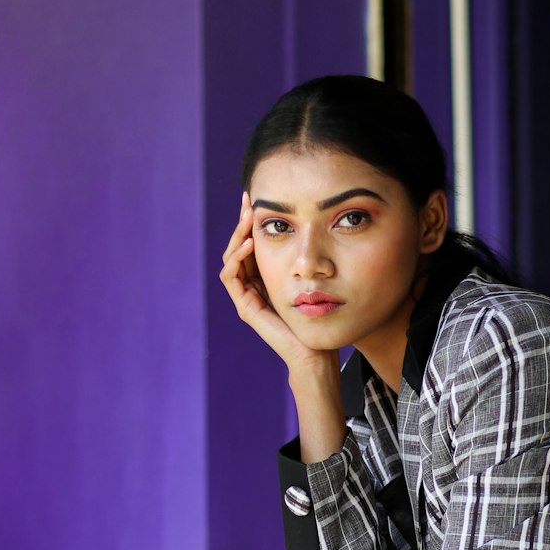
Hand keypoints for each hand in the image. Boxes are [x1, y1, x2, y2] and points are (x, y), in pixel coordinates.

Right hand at [219, 194, 339, 384]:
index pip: (251, 244)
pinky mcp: (246, 308)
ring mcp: (247, 297)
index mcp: (265, 278)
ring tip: (248, 220)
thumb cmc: (318, 318)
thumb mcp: (310, 277)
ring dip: (237, 237)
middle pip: (238, 247)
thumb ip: (302, 257)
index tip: (255, 198)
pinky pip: (231, 278)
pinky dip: (236, 260)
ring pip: (231, 259)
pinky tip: (249, 245)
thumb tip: (306, 224)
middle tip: (247, 201)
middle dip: (241, 223)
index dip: (250, 221)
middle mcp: (252, 286)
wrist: (314, 352)